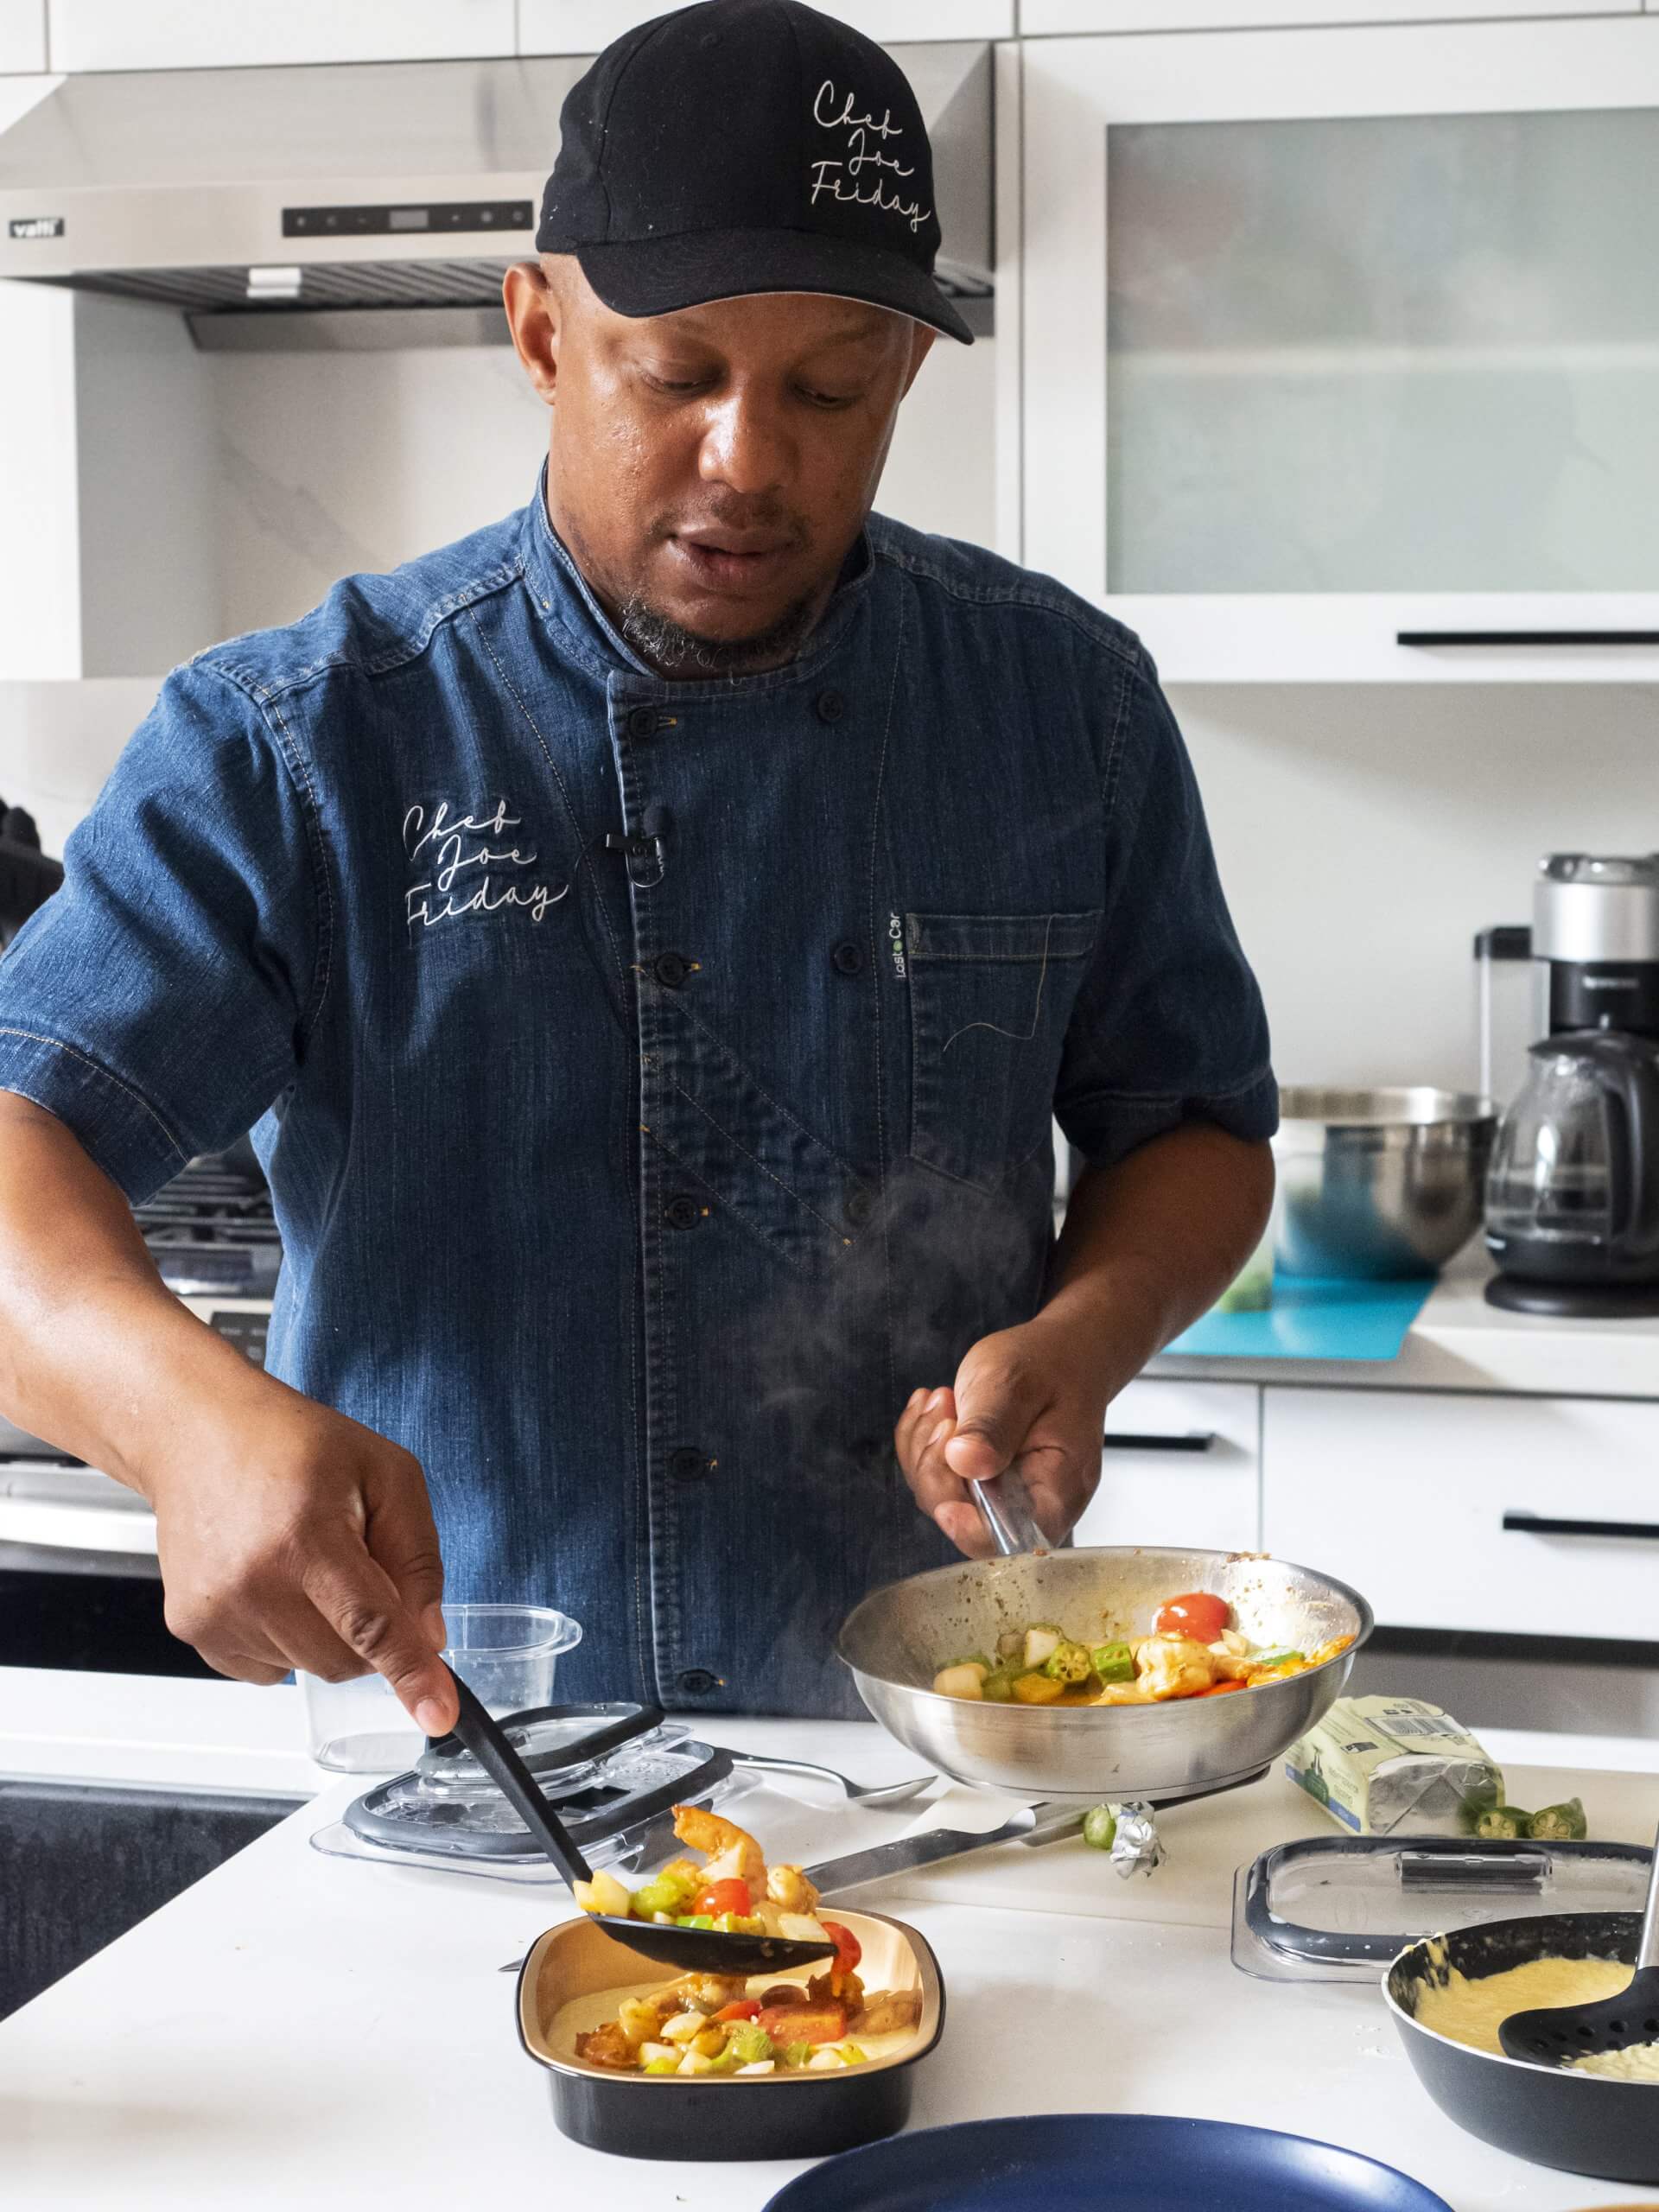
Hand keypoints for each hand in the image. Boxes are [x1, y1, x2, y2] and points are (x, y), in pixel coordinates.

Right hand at [146, 1388, 458, 1733]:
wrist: (197, 1434)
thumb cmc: (292, 1443)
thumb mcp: (386, 1474)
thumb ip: (417, 1555)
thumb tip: (430, 1634)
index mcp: (306, 1537)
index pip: (370, 1624)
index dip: (411, 1673)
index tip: (436, 1715)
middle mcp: (252, 1582)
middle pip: (345, 1660)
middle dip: (373, 1633)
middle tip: (357, 1568)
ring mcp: (216, 1611)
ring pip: (309, 1669)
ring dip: (328, 1632)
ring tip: (304, 1561)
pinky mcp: (193, 1628)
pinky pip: (269, 1669)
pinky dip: (288, 1639)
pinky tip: (275, 1582)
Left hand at [894, 1316, 1106, 1558]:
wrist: (1060, 1354)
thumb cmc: (1050, 1365)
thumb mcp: (1017, 1384)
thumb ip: (993, 1425)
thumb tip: (965, 1462)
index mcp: (1057, 1489)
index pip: (1013, 1540)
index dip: (970, 1529)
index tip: (946, 1498)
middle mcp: (1029, 1502)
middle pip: (965, 1519)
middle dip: (936, 1467)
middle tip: (945, 1413)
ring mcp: (998, 1494)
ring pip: (939, 1497)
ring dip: (925, 1447)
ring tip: (942, 1400)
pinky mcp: (975, 1481)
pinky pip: (932, 1477)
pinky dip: (920, 1442)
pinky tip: (932, 1407)